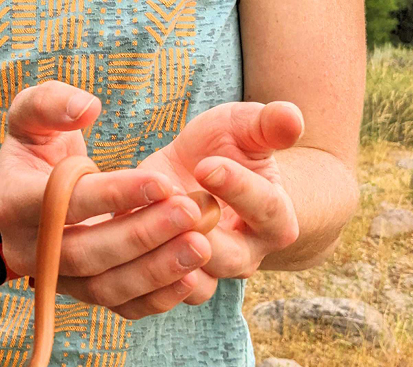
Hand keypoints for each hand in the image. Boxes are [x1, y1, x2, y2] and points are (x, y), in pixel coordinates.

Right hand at [0, 81, 217, 319]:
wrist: (22, 196)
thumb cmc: (35, 149)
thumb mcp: (30, 115)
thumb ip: (51, 102)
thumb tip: (85, 107)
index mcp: (14, 200)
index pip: (64, 203)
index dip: (114, 195)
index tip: (163, 181)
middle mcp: (27, 249)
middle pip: (85, 254)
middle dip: (142, 234)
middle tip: (191, 212)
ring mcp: (54, 278)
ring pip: (103, 288)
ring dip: (155, 270)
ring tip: (201, 245)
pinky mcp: (80, 294)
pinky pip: (118, 307)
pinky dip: (156, 298)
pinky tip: (192, 277)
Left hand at [137, 101, 304, 294]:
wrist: (199, 170)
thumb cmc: (229, 145)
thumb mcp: (246, 126)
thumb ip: (269, 124)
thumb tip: (292, 118)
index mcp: (276, 217)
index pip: (264, 208)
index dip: (237, 187)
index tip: (205, 164)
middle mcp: (248, 253)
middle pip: (230, 257)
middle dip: (200, 234)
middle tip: (175, 208)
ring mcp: (210, 272)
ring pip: (196, 283)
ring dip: (169, 262)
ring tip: (146, 232)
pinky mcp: (173, 278)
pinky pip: (160, 295)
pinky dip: (141, 280)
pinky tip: (120, 249)